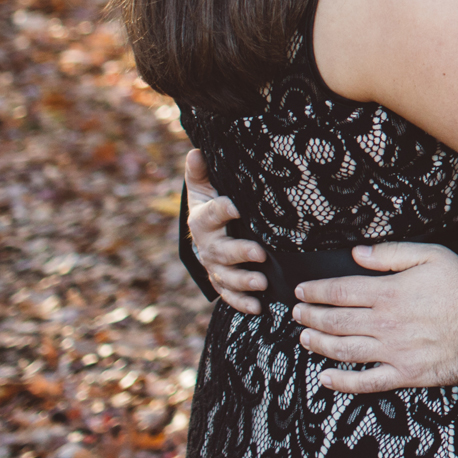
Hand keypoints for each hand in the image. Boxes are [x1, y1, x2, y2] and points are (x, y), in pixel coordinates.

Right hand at [184, 149, 265, 315]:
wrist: (204, 233)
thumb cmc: (210, 204)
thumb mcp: (204, 187)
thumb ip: (200, 172)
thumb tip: (195, 151)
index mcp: (203, 219)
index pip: (213, 213)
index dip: (223, 209)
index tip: (238, 206)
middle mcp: (208, 246)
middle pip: (221, 251)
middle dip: (240, 253)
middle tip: (260, 253)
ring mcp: (214, 267)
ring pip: (226, 276)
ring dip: (243, 281)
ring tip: (262, 281)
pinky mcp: (222, 282)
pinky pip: (229, 295)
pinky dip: (242, 302)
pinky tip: (258, 306)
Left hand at [291, 243, 457, 392]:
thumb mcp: (430, 255)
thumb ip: (390, 254)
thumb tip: (357, 253)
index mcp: (389, 293)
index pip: (340, 291)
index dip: (316, 291)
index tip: (302, 291)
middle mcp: (385, 324)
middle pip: (336, 321)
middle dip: (311, 317)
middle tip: (297, 314)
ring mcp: (392, 351)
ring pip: (344, 350)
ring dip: (319, 344)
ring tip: (305, 339)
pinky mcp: (404, 374)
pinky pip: (367, 382)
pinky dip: (342, 383)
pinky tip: (325, 378)